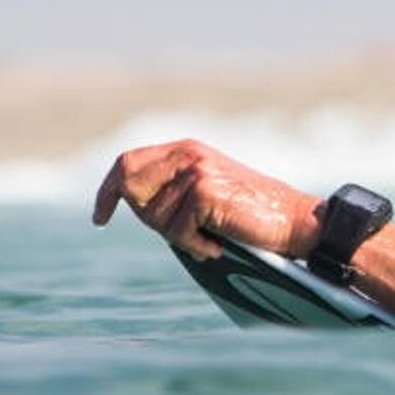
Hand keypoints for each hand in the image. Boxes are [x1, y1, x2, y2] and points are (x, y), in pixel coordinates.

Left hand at [91, 139, 321, 260]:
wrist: (294, 221)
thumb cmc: (251, 215)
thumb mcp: (207, 192)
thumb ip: (171, 189)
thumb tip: (125, 200)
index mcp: (186, 149)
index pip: (128, 163)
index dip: (107, 191)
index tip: (100, 218)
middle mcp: (188, 154)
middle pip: (133, 190)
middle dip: (148, 219)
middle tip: (186, 233)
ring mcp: (196, 171)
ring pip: (155, 217)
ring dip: (181, 237)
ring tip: (213, 236)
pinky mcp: (204, 193)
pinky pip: (177, 232)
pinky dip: (196, 246)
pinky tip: (219, 243)